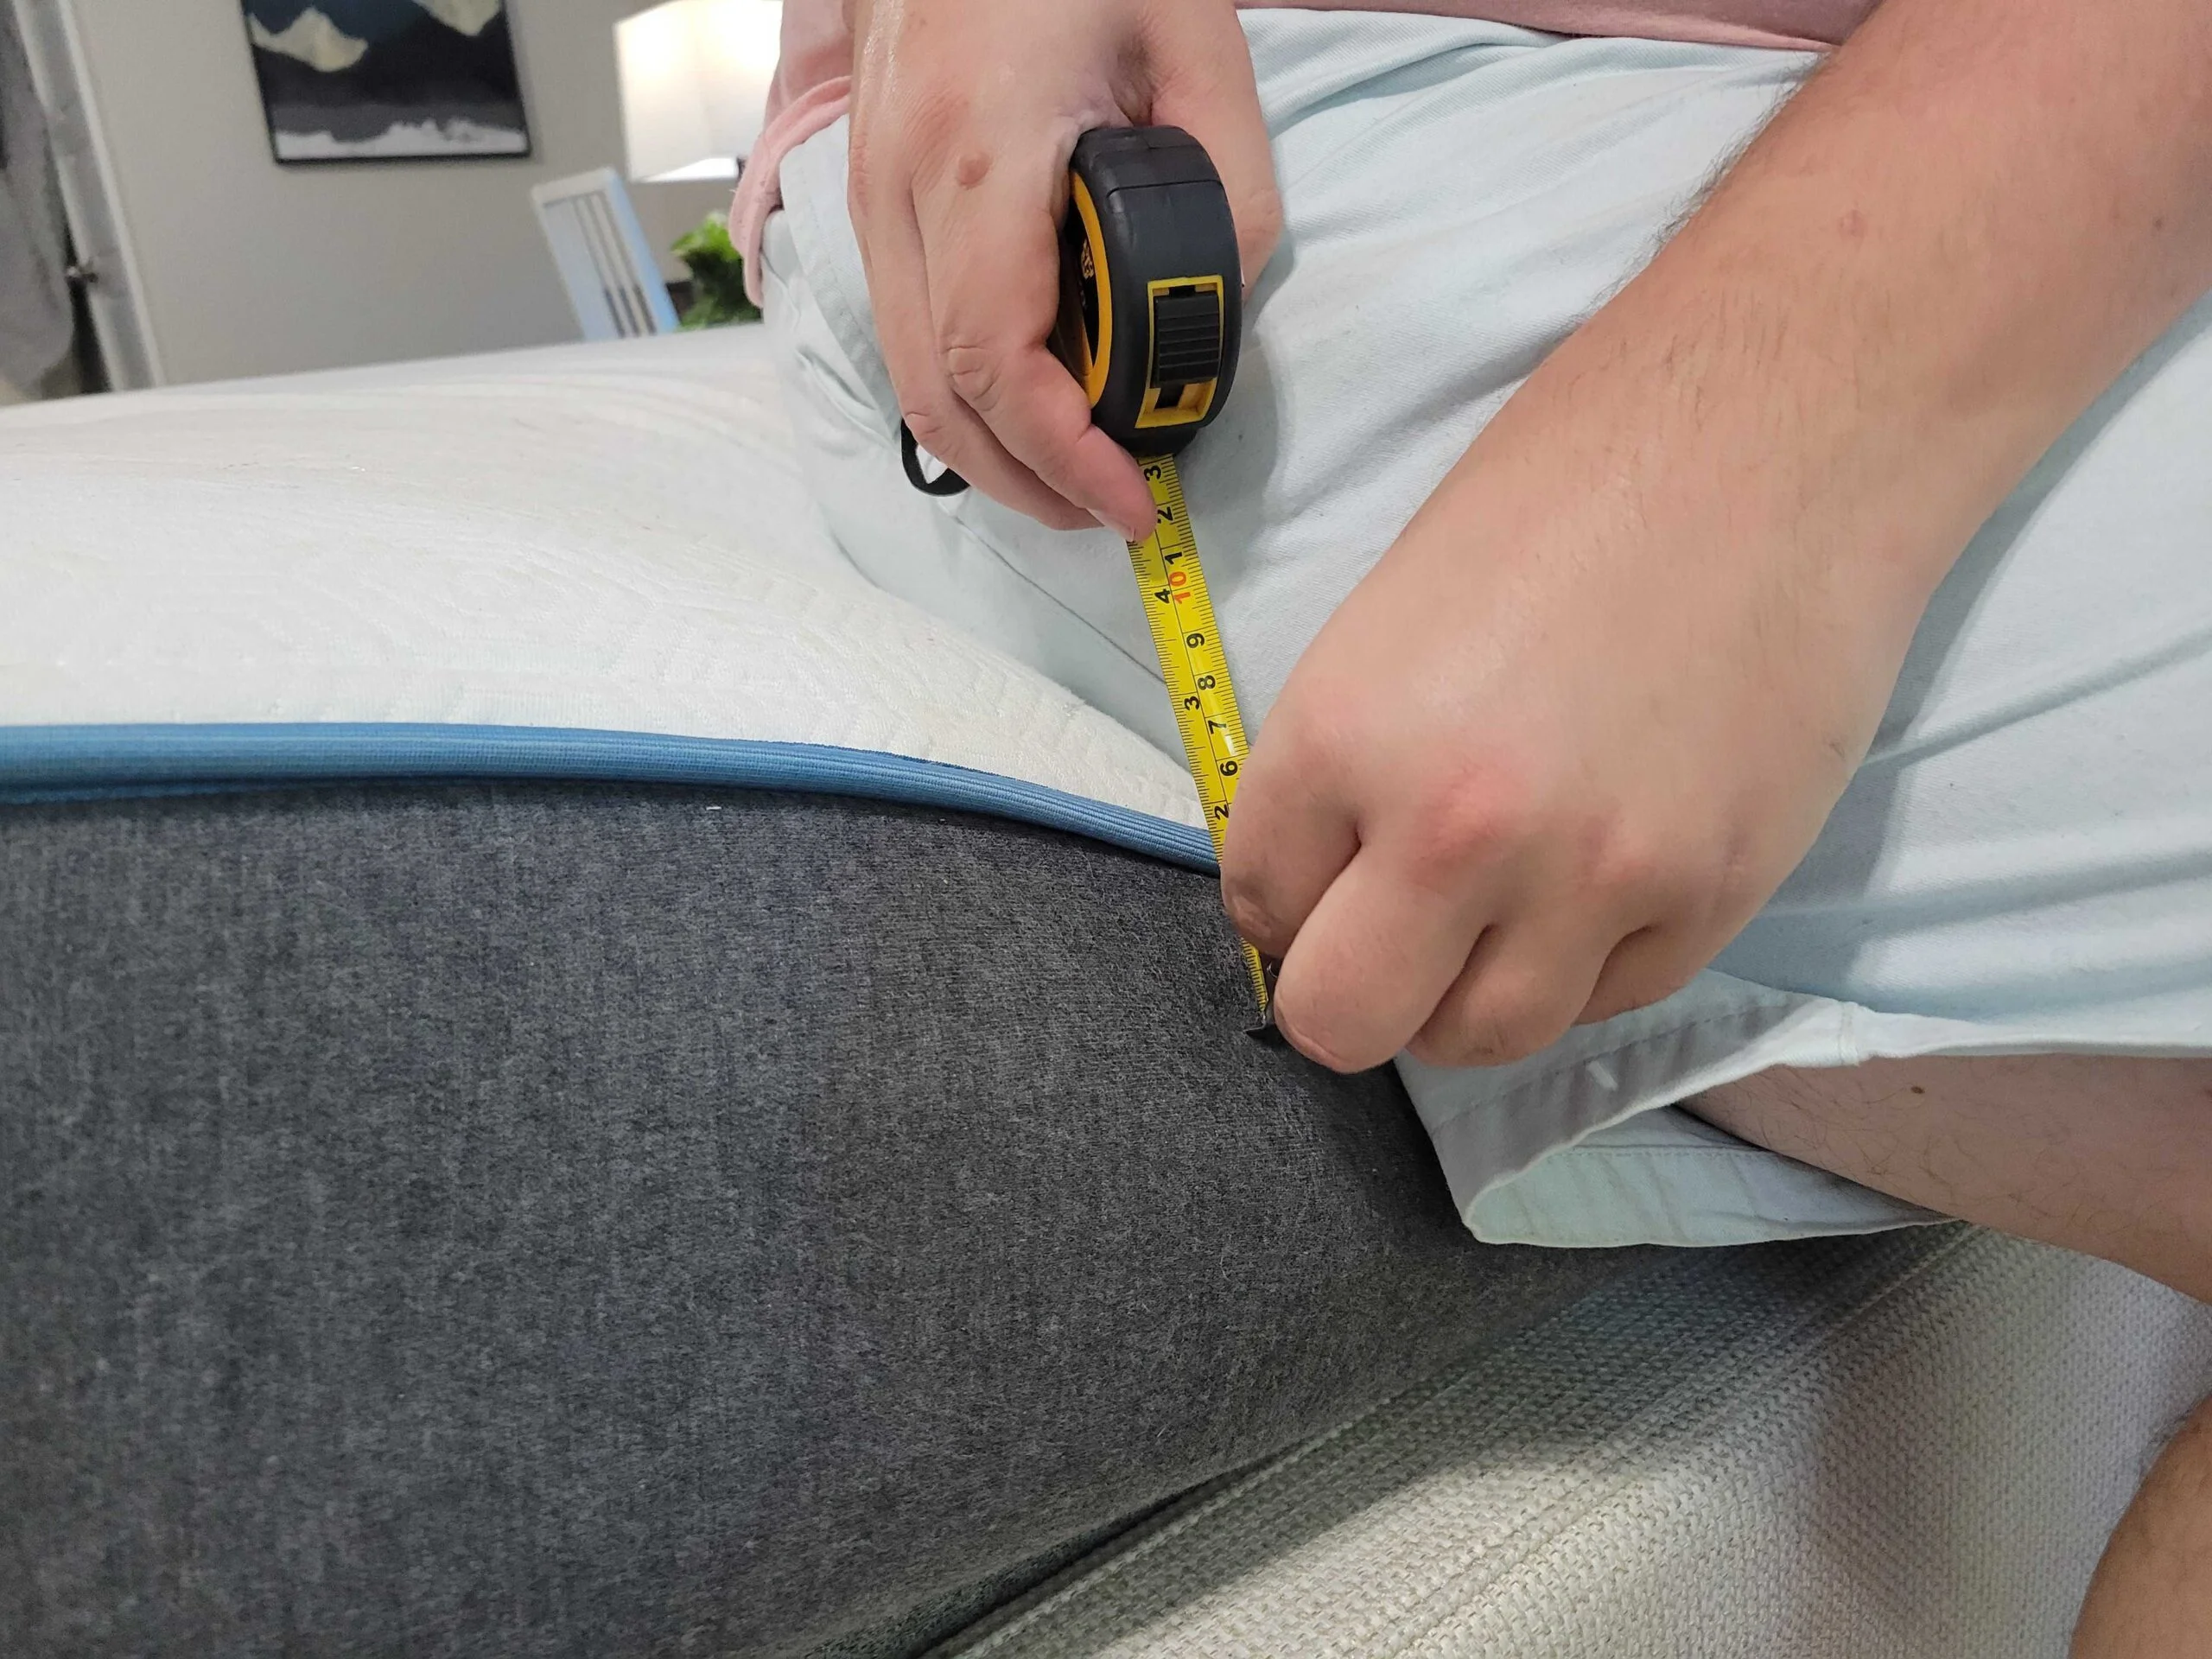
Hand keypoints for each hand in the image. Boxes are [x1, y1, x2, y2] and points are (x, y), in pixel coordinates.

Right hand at [846, 0, 1279, 539]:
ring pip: (911, 382)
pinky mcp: (870, 201)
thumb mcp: (1199, 45)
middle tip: (1115, 510)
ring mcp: (870, 199)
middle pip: (941, 402)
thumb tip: (1220, 311)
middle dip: (1030, 485)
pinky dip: (968, 395)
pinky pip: (905, 334)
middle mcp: (899, 193)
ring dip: (995, 452)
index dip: (1066, 458)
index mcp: (980, 158)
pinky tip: (1035, 402)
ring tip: (1082, 473)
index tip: (1134, 499)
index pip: (1001, 362)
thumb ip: (1230, 186)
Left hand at [1219, 315, 1938, 1073]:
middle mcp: (1455, 832)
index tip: (1321, 872)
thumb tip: (1323, 873)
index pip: (1259, 901)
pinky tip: (1589, 887)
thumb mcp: (1395, 613)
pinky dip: (1578, 966)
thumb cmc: (1576, 484)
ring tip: (1491, 920)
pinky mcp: (1709, 904)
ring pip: (1479, 1040)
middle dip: (1346, 992)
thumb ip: (1348, 760)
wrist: (1784, 440)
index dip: (1284, 894)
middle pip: (1343, 1024)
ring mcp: (1592, 883)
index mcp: (1347, 734)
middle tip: (1383, 938)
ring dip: (1463, 997)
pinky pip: (1604, 1002)